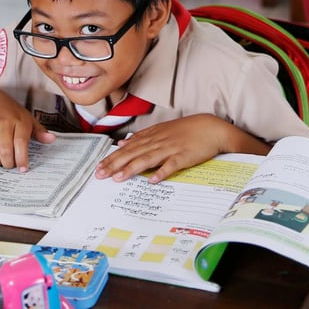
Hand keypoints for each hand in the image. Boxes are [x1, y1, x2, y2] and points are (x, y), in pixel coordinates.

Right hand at [0, 87, 54, 169]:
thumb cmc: (11, 112)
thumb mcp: (28, 118)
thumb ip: (39, 131)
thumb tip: (52, 139)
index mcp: (20, 121)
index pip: (21, 142)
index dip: (22, 158)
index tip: (23, 169)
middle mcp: (4, 122)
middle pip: (5, 150)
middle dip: (8, 163)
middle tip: (10, 165)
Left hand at [94, 115, 241, 183]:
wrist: (210, 128)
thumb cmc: (186, 131)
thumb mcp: (161, 130)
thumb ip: (141, 138)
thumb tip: (122, 144)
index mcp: (152, 136)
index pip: (127, 148)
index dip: (112, 158)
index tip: (98, 168)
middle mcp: (158, 141)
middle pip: (133, 154)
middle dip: (115, 164)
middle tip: (100, 175)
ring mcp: (171, 148)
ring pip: (147, 159)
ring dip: (132, 168)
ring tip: (118, 178)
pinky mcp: (184, 156)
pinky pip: (171, 165)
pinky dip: (162, 172)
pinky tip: (152, 180)